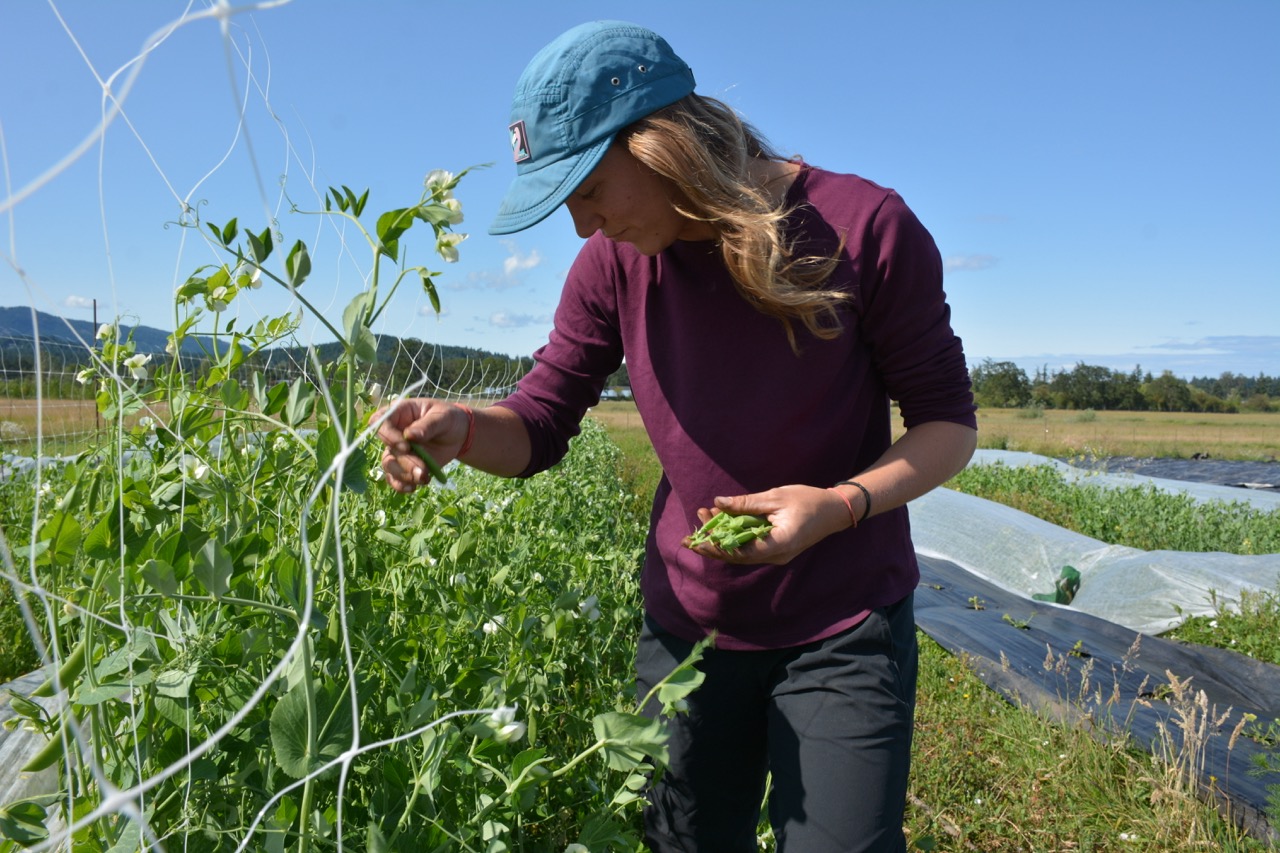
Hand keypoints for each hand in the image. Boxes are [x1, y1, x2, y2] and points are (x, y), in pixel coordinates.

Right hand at [369, 398, 468, 493]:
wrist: (458, 435)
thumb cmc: (448, 418)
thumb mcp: (443, 416)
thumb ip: (427, 425)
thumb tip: (409, 435)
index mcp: (398, 413)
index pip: (379, 422)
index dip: (388, 436)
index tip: (406, 446)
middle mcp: (393, 433)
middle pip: (388, 449)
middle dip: (405, 462)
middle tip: (423, 469)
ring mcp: (397, 451)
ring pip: (390, 466)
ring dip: (405, 475)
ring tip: (424, 478)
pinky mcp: (405, 466)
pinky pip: (394, 478)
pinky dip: (401, 485)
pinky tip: (413, 488)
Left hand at [683, 484, 851, 564]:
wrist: (834, 511)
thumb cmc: (808, 500)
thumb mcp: (775, 497)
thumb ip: (746, 503)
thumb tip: (718, 502)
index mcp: (779, 544)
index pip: (741, 552)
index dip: (717, 547)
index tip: (697, 539)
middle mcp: (776, 556)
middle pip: (737, 556)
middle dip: (712, 545)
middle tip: (688, 537)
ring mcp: (775, 555)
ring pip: (742, 553)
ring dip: (721, 539)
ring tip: (702, 521)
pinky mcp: (775, 550)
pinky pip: (750, 547)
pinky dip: (733, 537)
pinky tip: (720, 522)